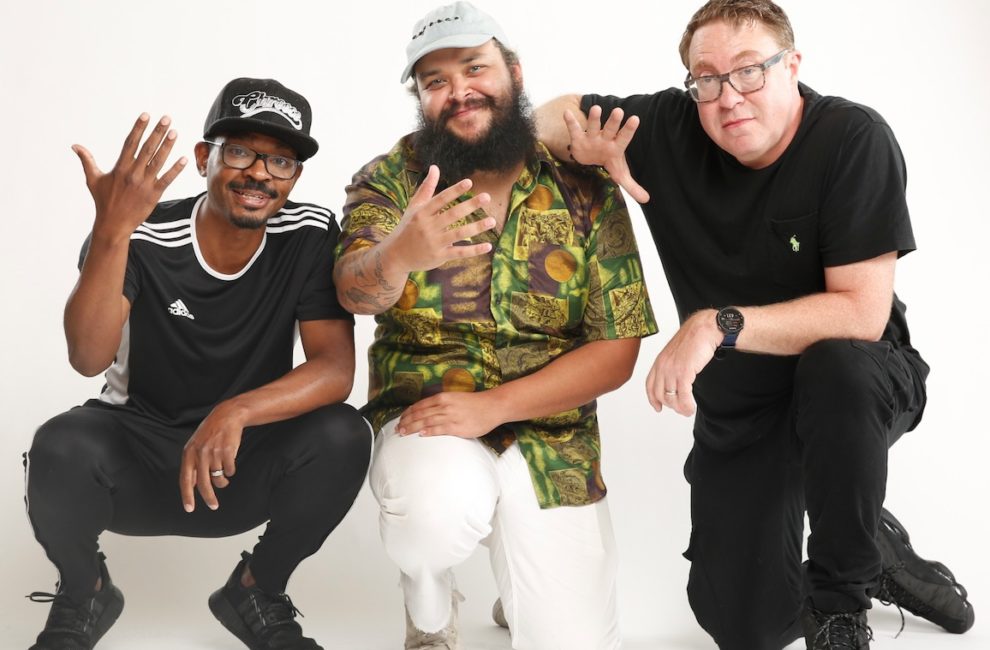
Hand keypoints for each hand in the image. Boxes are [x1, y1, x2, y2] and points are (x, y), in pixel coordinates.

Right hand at [74, 113, 186, 240]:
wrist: (113, 224)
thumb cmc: (102, 201)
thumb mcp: (92, 179)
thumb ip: (87, 160)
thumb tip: (74, 146)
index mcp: (119, 168)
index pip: (130, 143)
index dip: (138, 128)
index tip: (146, 115)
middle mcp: (132, 174)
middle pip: (147, 149)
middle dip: (157, 132)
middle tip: (166, 118)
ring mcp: (144, 184)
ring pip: (158, 161)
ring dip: (167, 146)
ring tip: (175, 132)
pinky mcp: (154, 194)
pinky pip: (167, 180)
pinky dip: (176, 170)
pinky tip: (184, 159)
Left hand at [179, 403, 244, 511]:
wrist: (227, 416)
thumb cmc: (210, 433)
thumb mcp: (195, 446)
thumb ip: (192, 465)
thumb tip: (192, 485)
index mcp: (188, 454)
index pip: (185, 479)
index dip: (187, 496)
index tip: (189, 509)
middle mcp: (200, 454)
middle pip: (203, 483)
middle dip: (209, 497)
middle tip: (213, 506)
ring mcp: (214, 452)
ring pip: (218, 478)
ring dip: (222, 481)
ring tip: (224, 477)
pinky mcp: (228, 451)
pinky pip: (230, 470)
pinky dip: (231, 470)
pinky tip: (230, 463)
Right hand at [386, 165, 495, 271]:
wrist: (396, 256)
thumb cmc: (407, 227)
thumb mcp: (414, 207)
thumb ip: (427, 188)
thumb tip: (435, 167)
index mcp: (422, 213)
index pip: (441, 199)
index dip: (455, 190)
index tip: (469, 183)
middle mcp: (428, 227)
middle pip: (452, 214)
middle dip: (470, 205)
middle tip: (487, 197)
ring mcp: (434, 242)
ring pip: (458, 233)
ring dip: (477, 227)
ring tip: (492, 221)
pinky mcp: (439, 257)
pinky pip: (459, 253)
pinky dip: (474, 250)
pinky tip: (488, 246)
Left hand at [397, 391, 502, 438]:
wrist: (492, 406)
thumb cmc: (474, 403)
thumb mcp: (455, 398)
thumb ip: (441, 403)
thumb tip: (427, 411)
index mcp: (443, 397)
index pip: (420, 405)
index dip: (408, 413)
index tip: (400, 419)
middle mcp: (444, 405)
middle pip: (420, 414)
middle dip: (406, 421)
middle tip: (397, 429)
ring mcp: (450, 416)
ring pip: (426, 421)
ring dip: (413, 427)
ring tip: (403, 433)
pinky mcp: (457, 427)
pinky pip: (439, 429)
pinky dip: (429, 431)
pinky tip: (420, 434)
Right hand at [564, 105, 649, 203]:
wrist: (591, 155)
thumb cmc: (609, 161)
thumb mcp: (619, 174)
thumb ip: (632, 186)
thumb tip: (647, 199)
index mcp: (616, 146)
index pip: (624, 138)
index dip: (629, 129)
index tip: (635, 119)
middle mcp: (605, 139)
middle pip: (610, 129)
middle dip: (614, 121)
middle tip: (619, 111)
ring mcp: (591, 137)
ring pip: (593, 126)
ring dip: (594, 118)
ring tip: (596, 108)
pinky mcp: (578, 138)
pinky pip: (574, 129)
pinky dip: (570, 121)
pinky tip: (567, 113)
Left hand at [645, 310, 721, 415]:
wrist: (704, 329)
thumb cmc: (694, 338)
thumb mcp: (676, 352)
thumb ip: (672, 365)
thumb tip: (674, 380)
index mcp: (659, 361)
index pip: (650, 385)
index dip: (652, 399)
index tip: (657, 407)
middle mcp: (663, 366)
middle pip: (660, 394)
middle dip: (670, 406)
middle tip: (680, 410)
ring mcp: (672, 369)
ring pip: (671, 397)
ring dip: (680, 408)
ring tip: (688, 411)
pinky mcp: (684, 372)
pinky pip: (683, 395)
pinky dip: (687, 405)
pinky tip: (691, 408)